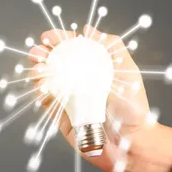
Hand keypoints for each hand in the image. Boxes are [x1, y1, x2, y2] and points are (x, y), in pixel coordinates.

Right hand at [29, 25, 171, 171]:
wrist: (131, 142)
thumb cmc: (134, 108)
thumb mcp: (128, 70)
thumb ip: (111, 47)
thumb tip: (89, 29)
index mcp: (92, 69)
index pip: (72, 49)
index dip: (59, 40)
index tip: (50, 35)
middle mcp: (78, 82)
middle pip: (54, 63)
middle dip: (42, 53)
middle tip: (39, 51)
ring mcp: (68, 99)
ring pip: (46, 80)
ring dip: (37, 69)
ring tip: (37, 64)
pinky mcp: (61, 116)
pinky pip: (46, 101)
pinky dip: (40, 89)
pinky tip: (40, 81)